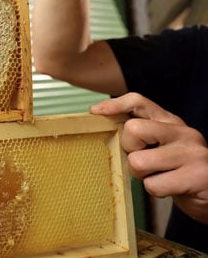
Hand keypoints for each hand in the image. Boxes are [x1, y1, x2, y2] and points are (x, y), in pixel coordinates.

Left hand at [91, 92, 207, 223]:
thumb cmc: (180, 171)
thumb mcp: (163, 146)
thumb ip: (142, 135)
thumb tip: (104, 125)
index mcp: (171, 122)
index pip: (139, 101)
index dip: (115, 105)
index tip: (95, 113)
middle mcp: (183, 132)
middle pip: (133, 130)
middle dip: (129, 150)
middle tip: (144, 163)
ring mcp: (192, 153)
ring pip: (139, 161)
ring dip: (143, 176)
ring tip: (160, 177)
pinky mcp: (197, 176)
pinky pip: (153, 185)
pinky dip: (156, 191)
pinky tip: (171, 188)